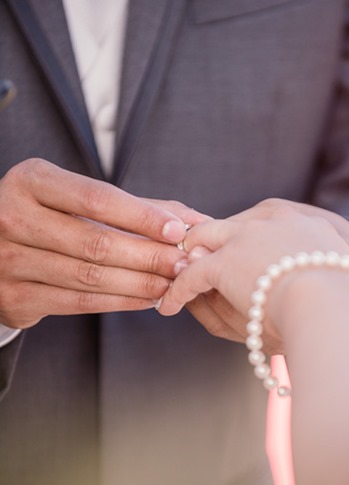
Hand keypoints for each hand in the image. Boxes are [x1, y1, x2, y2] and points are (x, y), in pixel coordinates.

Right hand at [0, 159, 205, 327]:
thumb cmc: (50, 218)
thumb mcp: (79, 199)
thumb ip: (135, 206)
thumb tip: (194, 220)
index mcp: (31, 181)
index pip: (95, 199)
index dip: (141, 217)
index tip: (177, 230)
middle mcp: (13, 217)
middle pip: (96, 242)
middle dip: (148, 256)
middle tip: (182, 264)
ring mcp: (9, 260)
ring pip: (89, 277)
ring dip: (139, 283)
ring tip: (171, 284)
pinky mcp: (15, 297)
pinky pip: (78, 303)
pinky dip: (120, 302)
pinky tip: (146, 298)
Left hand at [159, 198, 348, 348]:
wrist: (335, 307)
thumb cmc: (342, 304)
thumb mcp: (328, 274)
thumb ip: (304, 268)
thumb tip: (287, 279)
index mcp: (298, 219)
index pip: (255, 223)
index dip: (239, 244)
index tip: (234, 261)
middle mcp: (268, 219)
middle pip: (224, 226)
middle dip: (206, 244)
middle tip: (191, 264)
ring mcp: (244, 237)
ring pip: (202, 242)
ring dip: (186, 262)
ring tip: (174, 280)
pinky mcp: (224, 262)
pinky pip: (191, 275)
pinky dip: (178, 291)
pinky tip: (170, 306)